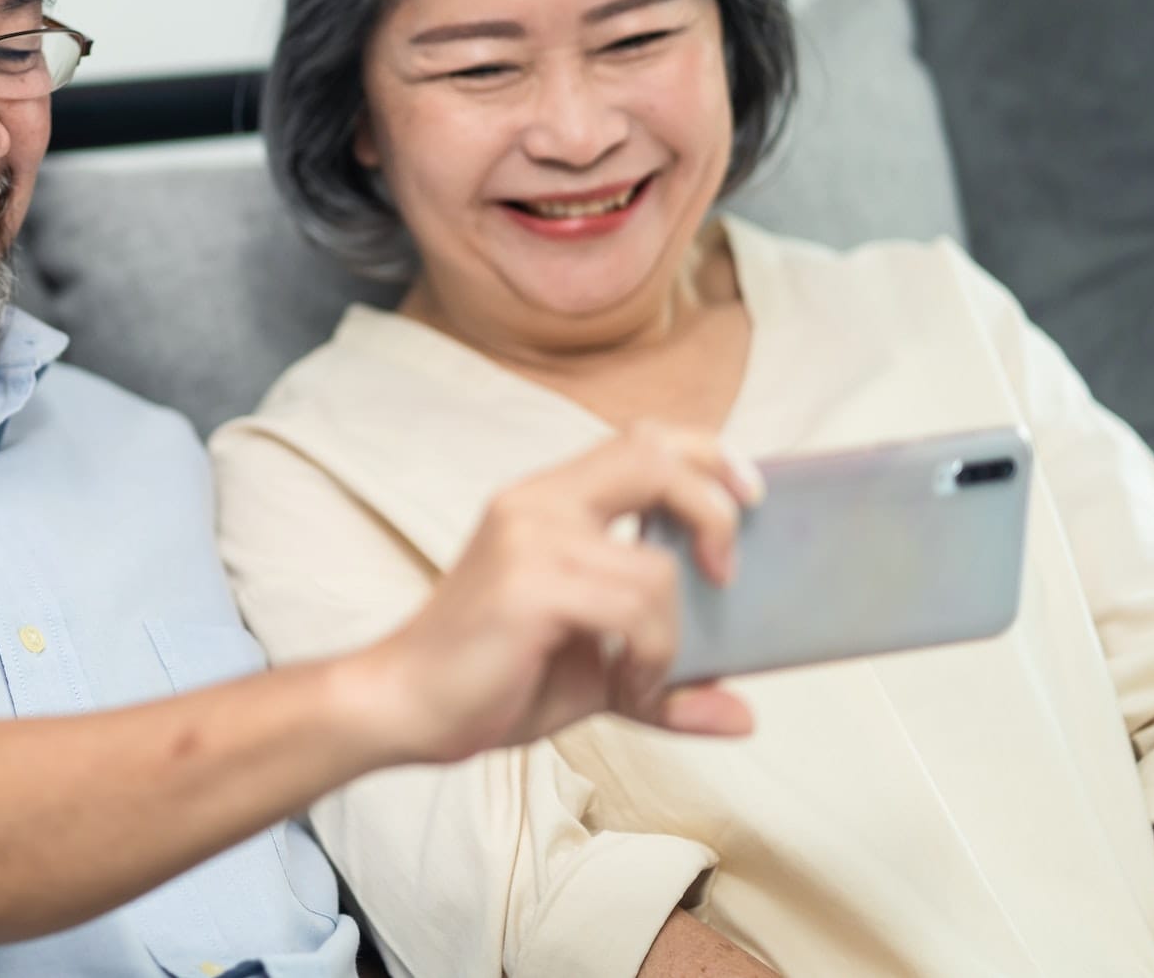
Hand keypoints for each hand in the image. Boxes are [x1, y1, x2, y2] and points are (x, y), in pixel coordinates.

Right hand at [363, 421, 762, 763]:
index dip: (707, 454)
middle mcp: (535, 503)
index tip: (750, 496)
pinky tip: (625, 685)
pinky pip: (634, 608)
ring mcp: (528, 539)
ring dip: (671, 637)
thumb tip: (742, 714)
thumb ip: (664, 679)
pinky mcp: (528, 584)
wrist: (404, 707)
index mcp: (546, 502)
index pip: (640, 438)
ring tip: (640, 679)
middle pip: (652, 458)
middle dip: (713, 506)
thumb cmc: (490, 680)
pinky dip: (650, 657)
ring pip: (655, 567)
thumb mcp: (593, 672)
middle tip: (728, 572)